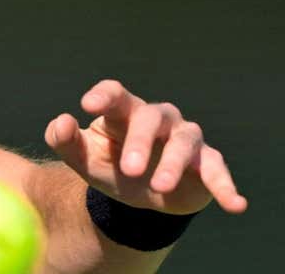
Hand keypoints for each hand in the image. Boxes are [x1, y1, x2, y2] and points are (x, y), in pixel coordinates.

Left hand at [45, 79, 246, 214]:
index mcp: (122, 111)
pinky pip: (217, 170)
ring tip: (158, 186)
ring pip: (184, 141)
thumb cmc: (109, 165)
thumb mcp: (82, 158)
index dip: (104, 96)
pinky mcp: (206, 163)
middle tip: (128, 169)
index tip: (89, 104)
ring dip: (173, 164)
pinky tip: (235, 204)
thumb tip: (62, 121)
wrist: (137, 197)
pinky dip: (225, 186)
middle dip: (140, 141)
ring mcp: (184, 138)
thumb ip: (63, 139)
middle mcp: (157, 118)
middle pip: (150, 118)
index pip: (114, 94)